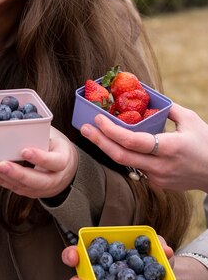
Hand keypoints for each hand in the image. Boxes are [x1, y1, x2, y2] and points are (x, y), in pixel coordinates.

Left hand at [0, 127, 78, 198]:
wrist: (65, 171)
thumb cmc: (56, 149)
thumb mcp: (55, 138)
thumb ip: (40, 133)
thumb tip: (17, 118)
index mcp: (63, 161)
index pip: (55, 162)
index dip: (41, 158)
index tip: (24, 151)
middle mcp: (54, 178)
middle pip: (38, 181)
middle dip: (18, 173)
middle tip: (2, 164)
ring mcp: (42, 188)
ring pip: (23, 186)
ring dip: (4, 176)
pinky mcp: (30, 192)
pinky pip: (14, 188)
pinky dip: (0, 181)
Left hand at [80, 103, 207, 191]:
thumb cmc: (207, 143)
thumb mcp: (191, 120)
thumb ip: (168, 109)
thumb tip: (148, 96)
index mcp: (170, 147)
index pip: (133, 141)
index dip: (111, 131)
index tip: (98, 118)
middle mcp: (161, 165)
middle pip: (121, 156)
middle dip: (99, 141)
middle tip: (84, 128)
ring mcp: (157, 177)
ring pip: (124, 164)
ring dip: (106, 148)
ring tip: (92, 134)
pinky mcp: (156, 183)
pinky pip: (134, 168)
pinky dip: (123, 155)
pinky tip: (112, 144)